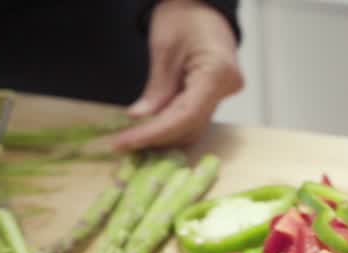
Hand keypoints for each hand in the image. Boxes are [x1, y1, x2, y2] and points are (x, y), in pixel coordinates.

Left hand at [111, 0, 243, 150]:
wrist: (201, 4)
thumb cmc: (184, 16)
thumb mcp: (164, 50)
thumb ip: (156, 89)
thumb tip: (140, 119)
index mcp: (217, 73)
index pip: (185, 116)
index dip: (154, 133)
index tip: (125, 142)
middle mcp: (226, 88)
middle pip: (190, 126)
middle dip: (155, 137)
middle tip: (121, 143)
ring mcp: (224, 93)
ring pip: (192, 126)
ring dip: (162, 135)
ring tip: (130, 138)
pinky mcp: (215, 95)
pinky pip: (193, 117)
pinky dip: (170, 125)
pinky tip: (148, 128)